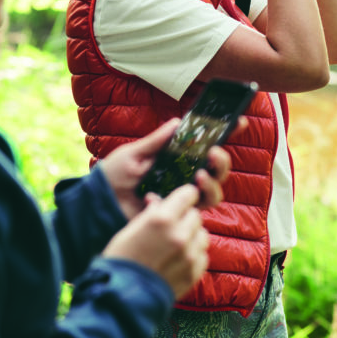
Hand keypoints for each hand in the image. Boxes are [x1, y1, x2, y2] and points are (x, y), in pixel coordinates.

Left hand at [99, 119, 233, 218]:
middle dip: (223, 161)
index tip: (238, 122)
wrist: (98, 203)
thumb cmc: (112, 177)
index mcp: (175, 159)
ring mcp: (181, 197)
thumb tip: (177, 122)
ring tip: (200, 175)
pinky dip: (191, 200)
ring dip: (213, 182)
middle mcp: (183, 178)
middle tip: (214, 153)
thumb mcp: (133, 154)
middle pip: (217, 171)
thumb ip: (156, 142)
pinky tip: (168, 195)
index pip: (205, 147)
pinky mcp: (176, 214)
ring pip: (213, 192)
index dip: (225, 135)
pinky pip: (196, 210)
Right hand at [103, 185, 210, 297]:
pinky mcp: (194, 273)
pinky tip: (180, 260)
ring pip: (203, 234)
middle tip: (173, 227)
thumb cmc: (122, 260)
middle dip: (185, 218)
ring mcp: (189, 255)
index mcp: (162, 219)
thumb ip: (150, 213)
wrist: (123, 297)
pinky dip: (195, 255)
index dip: (185, 196)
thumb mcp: (130, 229)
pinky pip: (203, 255)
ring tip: (177, 245)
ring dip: (192, 236)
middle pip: (196, 215)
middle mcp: (180, 235)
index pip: (188, 194)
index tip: (181, 201)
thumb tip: (158, 200)